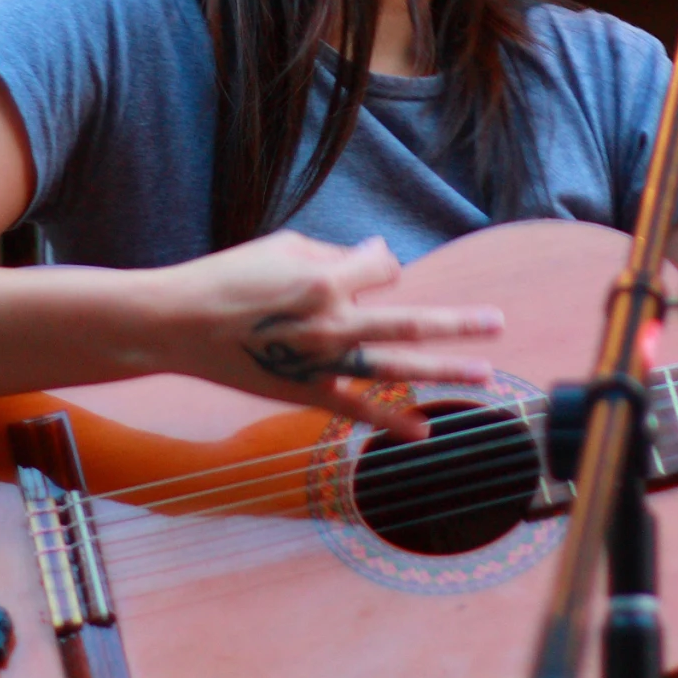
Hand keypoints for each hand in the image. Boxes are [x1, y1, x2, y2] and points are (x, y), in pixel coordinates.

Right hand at [150, 231, 502, 438]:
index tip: (363, 265)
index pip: (384, 268)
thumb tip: (378, 258)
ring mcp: (322, 363)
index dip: (378, 264)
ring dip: (445, 371)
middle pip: (412, 321)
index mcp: (327, 280)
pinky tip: (424, 431)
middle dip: (460, 323)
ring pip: (396, 368)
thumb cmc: (230, 276)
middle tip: (499, 323)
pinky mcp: (305, 392)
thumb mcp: (285, 245)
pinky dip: (391, 421)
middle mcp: (333, 324)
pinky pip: (357, 409)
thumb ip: (338, 253)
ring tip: (484, 375)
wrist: (178, 325)